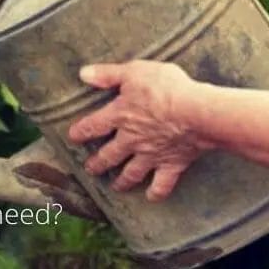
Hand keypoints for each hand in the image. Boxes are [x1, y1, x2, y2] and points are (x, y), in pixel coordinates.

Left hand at [68, 60, 214, 201]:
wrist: (195, 112)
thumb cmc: (166, 88)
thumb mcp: (134, 71)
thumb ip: (109, 74)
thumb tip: (84, 74)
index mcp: (120, 116)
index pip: (94, 125)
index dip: (81, 131)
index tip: (73, 137)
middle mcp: (132, 140)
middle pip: (109, 155)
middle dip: (98, 163)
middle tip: (90, 169)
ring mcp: (151, 155)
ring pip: (131, 173)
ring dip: (122, 181)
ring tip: (115, 187)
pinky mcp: (171, 164)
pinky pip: (161, 184)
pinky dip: (156, 192)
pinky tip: (151, 196)